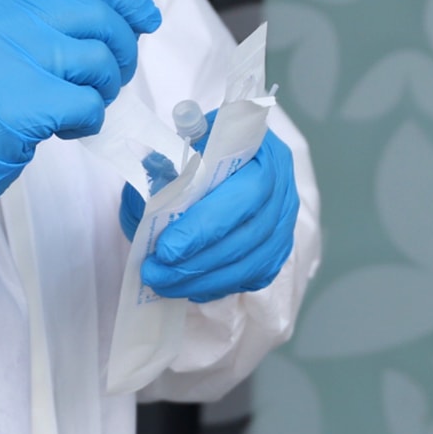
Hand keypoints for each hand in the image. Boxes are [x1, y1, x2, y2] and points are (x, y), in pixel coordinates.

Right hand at [0, 0, 160, 225]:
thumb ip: (41, 21)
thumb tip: (119, 21)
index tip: (146, 16)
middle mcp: (1, 17)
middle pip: (97, 17)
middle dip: (123, 50)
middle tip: (114, 79)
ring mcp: (10, 58)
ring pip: (99, 60)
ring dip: (105, 89)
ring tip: (83, 106)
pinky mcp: (22, 103)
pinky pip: (89, 104)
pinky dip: (91, 120)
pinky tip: (67, 129)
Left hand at [120, 120, 297, 303]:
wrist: (215, 160)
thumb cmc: (194, 150)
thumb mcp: (174, 146)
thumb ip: (163, 170)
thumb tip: (149, 205)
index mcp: (263, 152)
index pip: (244, 193)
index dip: (206, 225)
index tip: (165, 249)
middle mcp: (281, 188)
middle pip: (248, 234)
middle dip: (197, 261)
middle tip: (154, 272)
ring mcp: (283, 222)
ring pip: (250, 263)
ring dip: (202, 280)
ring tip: (162, 283)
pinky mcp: (277, 249)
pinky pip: (250, 277)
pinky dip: (216, 285)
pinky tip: (187, 286)